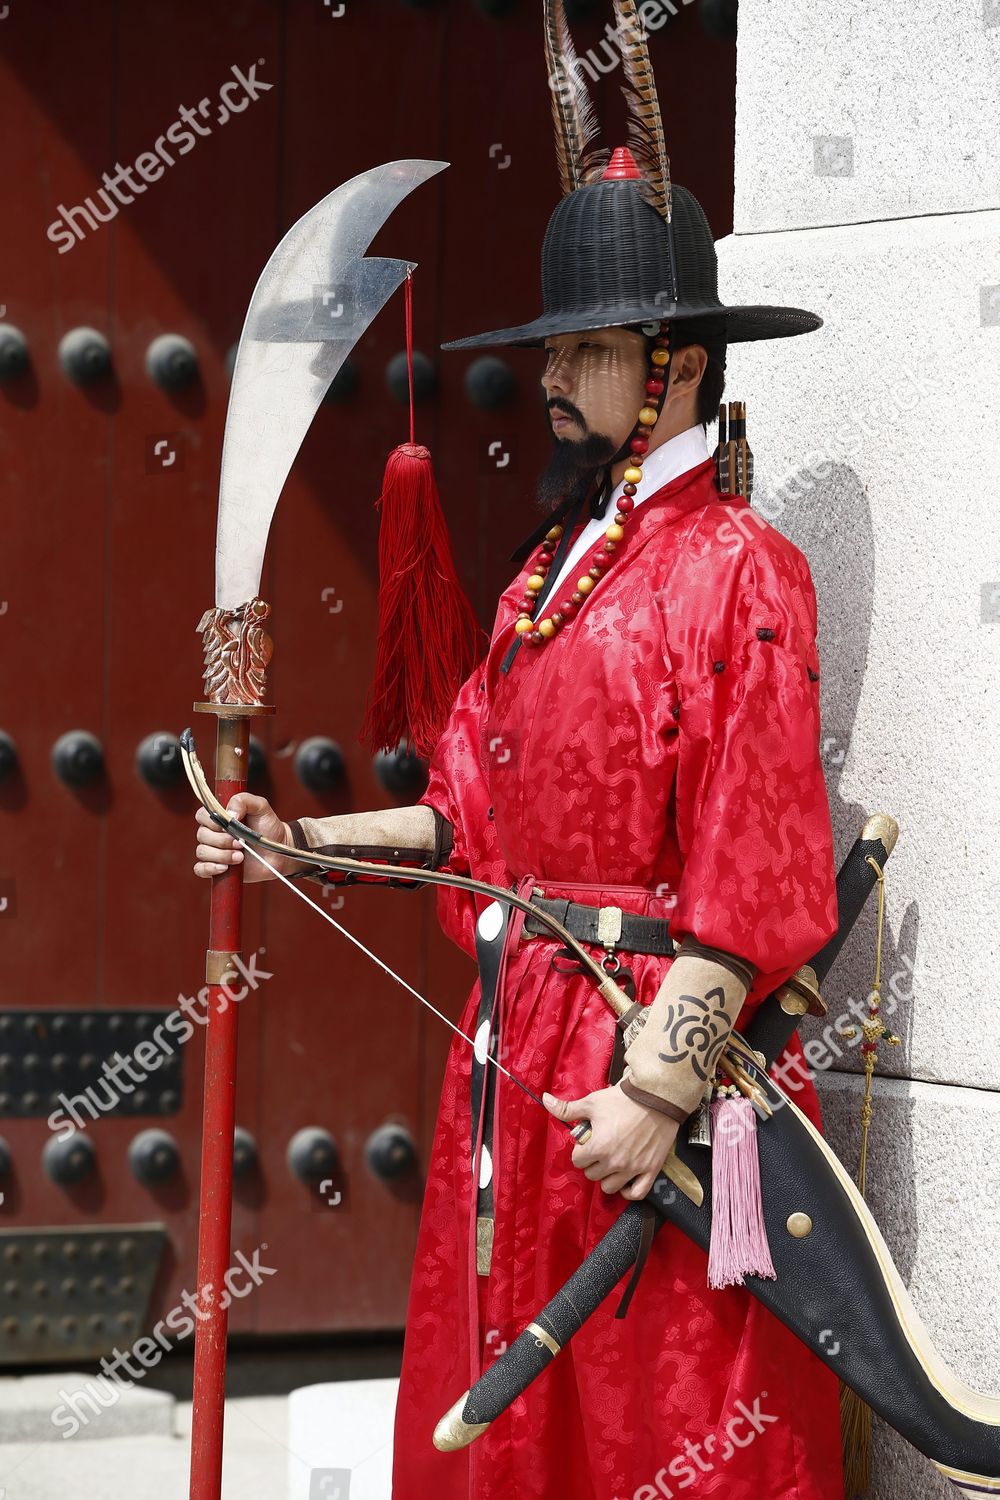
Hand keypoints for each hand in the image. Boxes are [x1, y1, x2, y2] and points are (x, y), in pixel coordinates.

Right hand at [193, 794, 294, 881]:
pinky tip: (225, 868)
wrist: (278, 852)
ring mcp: (214, 851)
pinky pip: (200, 869)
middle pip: (202, 835)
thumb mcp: (261, 807)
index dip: (212, 821)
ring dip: (221, 855)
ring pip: (202, 852)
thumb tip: (229, 814)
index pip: (202, 815)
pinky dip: (209, 868)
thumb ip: (243, 801)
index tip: (229, 826)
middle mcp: (214, 833)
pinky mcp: (216, 868)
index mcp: (220, 817)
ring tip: (240, 857)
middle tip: (240, 843)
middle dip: (222, 840)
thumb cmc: (268, 827)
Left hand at [542, 1083, 680, 1200]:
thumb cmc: (622, 1099)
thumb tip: (544, 1100)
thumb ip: (567, 1108)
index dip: (580, 1150)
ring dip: (607, 1176)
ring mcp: (633, 1168)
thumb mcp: (592, 1102)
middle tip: (599, 1148)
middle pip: (592, 1174)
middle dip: (592, 1162)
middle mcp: (614, 1162)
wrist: (657, 1097)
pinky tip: (624, 1180)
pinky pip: (636, 1193)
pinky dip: (628, 1191)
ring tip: (611, 1161)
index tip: (587, 1140)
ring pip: (610, 1187)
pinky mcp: (651, 1170)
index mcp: (598, 1147)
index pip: (577, 1160)